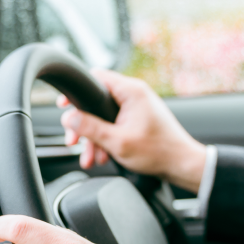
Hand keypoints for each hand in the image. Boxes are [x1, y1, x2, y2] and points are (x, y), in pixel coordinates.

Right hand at [58, 69, 206, 192]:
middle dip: (82, 126)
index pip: (95, 78)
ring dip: (93, 138)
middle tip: (73, 141)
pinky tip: (102, 156)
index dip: (76, 92)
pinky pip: (112, 125)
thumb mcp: (117, 141)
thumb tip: (68, 119)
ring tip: (90, 158)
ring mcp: (135, 108)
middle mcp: (134, 95)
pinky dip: (104, 140)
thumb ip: (90, 128)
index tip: (63, 105)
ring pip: (102, 118)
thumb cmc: (157, 152)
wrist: (181, 165)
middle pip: (95, 103)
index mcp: (131, 92)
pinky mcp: (136, 120)